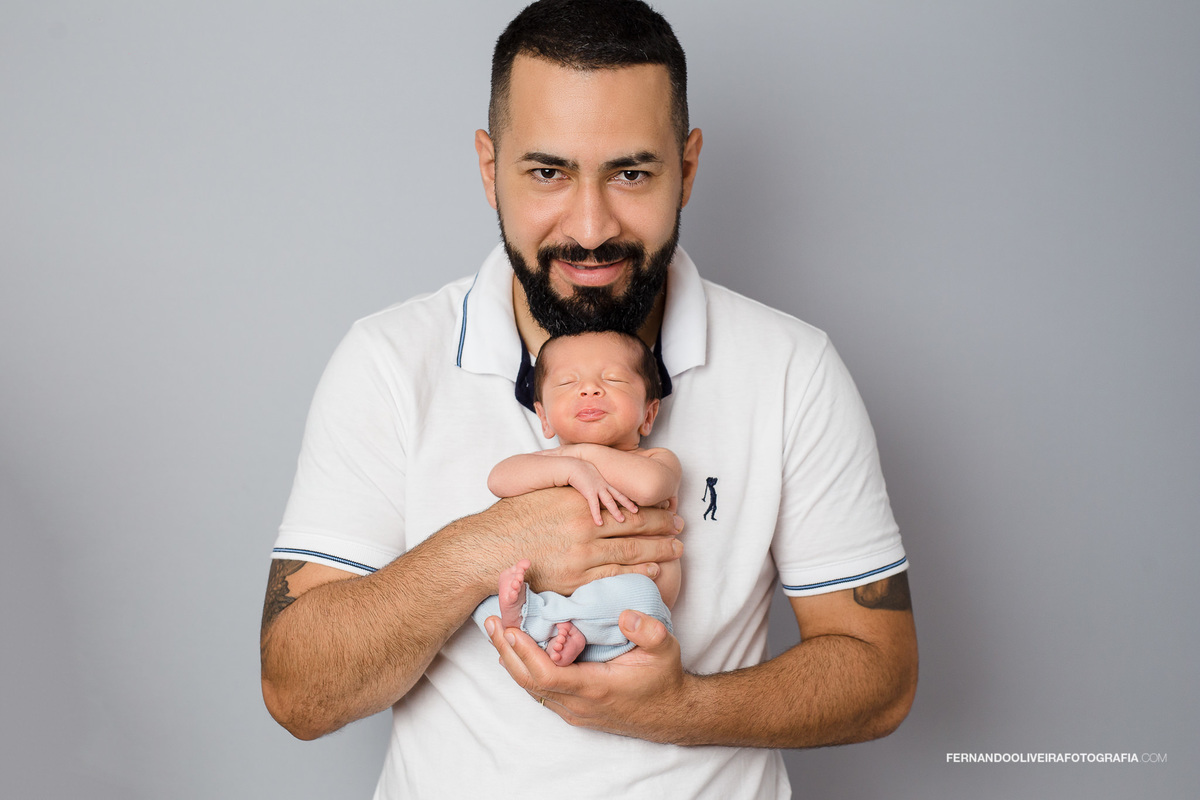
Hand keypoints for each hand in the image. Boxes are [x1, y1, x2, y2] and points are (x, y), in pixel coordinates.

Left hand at [484, 609, 691, 741]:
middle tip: (492, 622)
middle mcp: (578, 703)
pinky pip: (539, 690)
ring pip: (530, 688)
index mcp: (595, 686)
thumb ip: (648, 630)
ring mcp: (573, 709)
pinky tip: (517, 650)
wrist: (670, 714)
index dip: (525, 652)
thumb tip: (624, 615)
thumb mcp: (665, 649)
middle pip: (528, 681)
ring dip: (512, 659)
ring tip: (497, 631)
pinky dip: (524, 668)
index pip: (547, 674)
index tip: (510, 629)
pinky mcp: (573, 708)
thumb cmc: (664, 679)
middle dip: (507, 651)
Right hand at [487, 488, 683, 595]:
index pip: (626, 504)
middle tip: (681, 527)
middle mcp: (584, 526)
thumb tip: (595, 489)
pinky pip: (614, 576)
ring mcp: (581, 554)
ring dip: (658, 550)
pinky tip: (654, 569)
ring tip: (677, 548)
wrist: (487, 548)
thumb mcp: (545, 494)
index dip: (651, 507)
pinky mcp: (575, 578)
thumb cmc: (513, 519)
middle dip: (663, 527)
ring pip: (631, 551)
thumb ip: (573, 493)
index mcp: (578, 501)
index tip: (668, 508)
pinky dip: (637, 572)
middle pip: (636, 526)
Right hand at [566, 459, 638, 524]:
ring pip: (609, 501)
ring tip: (622, 520)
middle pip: (618, 495)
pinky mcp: (589, 492)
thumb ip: (594, 480)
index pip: (618, 490)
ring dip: (616, 511)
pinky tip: (600, 523)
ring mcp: (597, 488)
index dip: (626, 497)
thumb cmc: (578, 469)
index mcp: (604, 481)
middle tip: (636, 511)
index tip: (634, 502)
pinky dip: (597, 515)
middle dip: (628, 503)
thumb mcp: (590, 474)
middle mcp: (603, 485)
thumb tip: (593, 486)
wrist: (572, 466)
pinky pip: (594, 506)